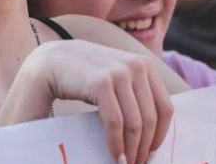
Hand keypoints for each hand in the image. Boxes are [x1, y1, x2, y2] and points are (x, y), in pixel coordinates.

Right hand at [9, 40, 173, 163]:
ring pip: (136, 123)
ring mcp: (119, 72)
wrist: (49, 62)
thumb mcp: (116, 78)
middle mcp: (136, 66)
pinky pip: (116, 122)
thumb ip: (135, 93)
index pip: (165, 108)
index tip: (150, 153)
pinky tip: (114, 156)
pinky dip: (116, 143)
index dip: (160, 135)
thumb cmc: (84, 76)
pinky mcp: (101, 82)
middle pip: (151, 119)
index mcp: (145, 65)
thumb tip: (154, 132)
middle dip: (145, 147)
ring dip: (132, 150)